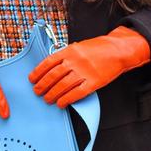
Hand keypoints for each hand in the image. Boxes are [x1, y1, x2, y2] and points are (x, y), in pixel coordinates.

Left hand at [28, 26, 150, 107]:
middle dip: (42, 85)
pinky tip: (61, 103)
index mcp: (70, 50)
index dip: (38, 72)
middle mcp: (75, 61)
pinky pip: (77, 93)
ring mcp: (85, 72)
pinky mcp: (94, 82)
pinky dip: (67, 99)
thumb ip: (65, 56)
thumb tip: (50, 68)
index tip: (31, 79)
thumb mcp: (78, 46)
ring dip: (52, 94)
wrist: (119, 50)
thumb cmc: (98, 49)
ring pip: (63, 86)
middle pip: (53, 76)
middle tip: (37, 92)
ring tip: (47, 99)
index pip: (48, 62)